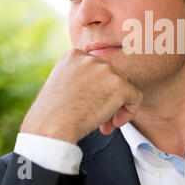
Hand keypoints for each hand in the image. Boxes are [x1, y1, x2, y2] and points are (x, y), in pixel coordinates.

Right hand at [20, 48, 142, 143]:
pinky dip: (130, 112)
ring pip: (124, 87)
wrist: (50, 128)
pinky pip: (135, 97)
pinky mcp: (119, 84)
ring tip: (105, 124)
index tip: (88, 106)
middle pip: (112, 76)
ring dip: (117, 106)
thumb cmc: (51, 116)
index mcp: (74, 55)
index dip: (97, 90)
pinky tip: (115, 124)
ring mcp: (106, 70)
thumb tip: (105, 88)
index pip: (98, 70)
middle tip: (99, 120)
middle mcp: (90, 58)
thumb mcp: (62, 87)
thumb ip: (82, 80)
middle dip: (108, 98)